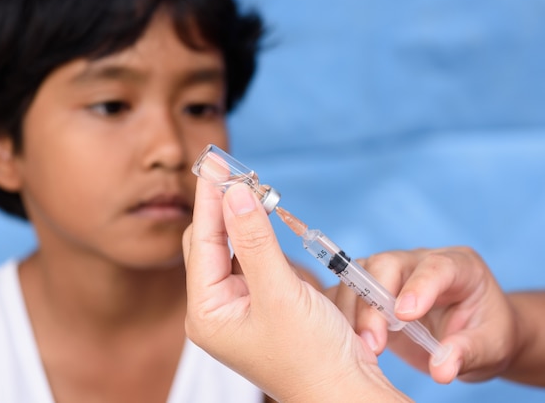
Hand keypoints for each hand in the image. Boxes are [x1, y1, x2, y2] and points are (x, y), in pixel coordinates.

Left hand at [183, 179, 410, 401]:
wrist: (343, 389)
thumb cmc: (311, 355)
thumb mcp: (280, 292)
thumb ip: (255, 240)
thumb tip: (234, 192)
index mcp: (207, 313)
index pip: (201, 242)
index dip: (210, 200)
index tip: (215, 163)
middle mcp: (217, 309)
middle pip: (210, 242)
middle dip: (224, 206)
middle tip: (237, 170)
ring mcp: (240, 305)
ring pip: (231, 246)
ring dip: (242, 217)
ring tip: (251, 185)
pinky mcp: (263, 301)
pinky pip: (253, 257)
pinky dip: (259, 234)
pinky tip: (264, 215)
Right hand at [331, 247, 518, 383]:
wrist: (476, 334)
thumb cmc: (488, 335)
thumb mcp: (490, 347)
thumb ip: (467, 353)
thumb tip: (441, 370)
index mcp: (460, 267)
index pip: (436, 267)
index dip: (418, 287)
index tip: (404, 317)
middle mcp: (422, 261)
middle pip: (386, 264)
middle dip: (373, 302)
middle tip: (373, 343)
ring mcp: (395, 272)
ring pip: (360, 274)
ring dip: (353, 310)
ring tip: (361, 347)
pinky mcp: (374, 288)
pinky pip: (348, 290)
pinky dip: (341, 312)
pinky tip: (345, 340)